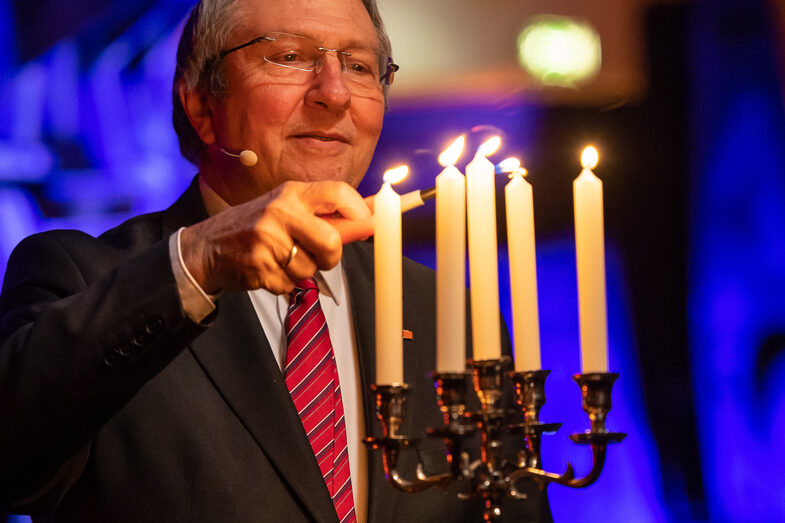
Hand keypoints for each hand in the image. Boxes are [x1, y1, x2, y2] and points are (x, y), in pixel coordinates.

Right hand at [180, 180, 370, 294]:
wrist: (207, 246)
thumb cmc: (256, 227)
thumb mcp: (287, 208)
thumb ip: (326, 212)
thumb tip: (372, 213)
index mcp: (292, 193)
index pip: (338, 192)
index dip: (360, 211)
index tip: (367, 225)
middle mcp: (280, 210)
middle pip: (331, 242)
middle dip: (331, 257)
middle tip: (319, 256)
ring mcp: (267, 239)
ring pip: (310, 268)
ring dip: (301, 271)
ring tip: (280, 259)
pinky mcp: (258, 266)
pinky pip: (290, 285)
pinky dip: (283, 283)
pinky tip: (267, 269)